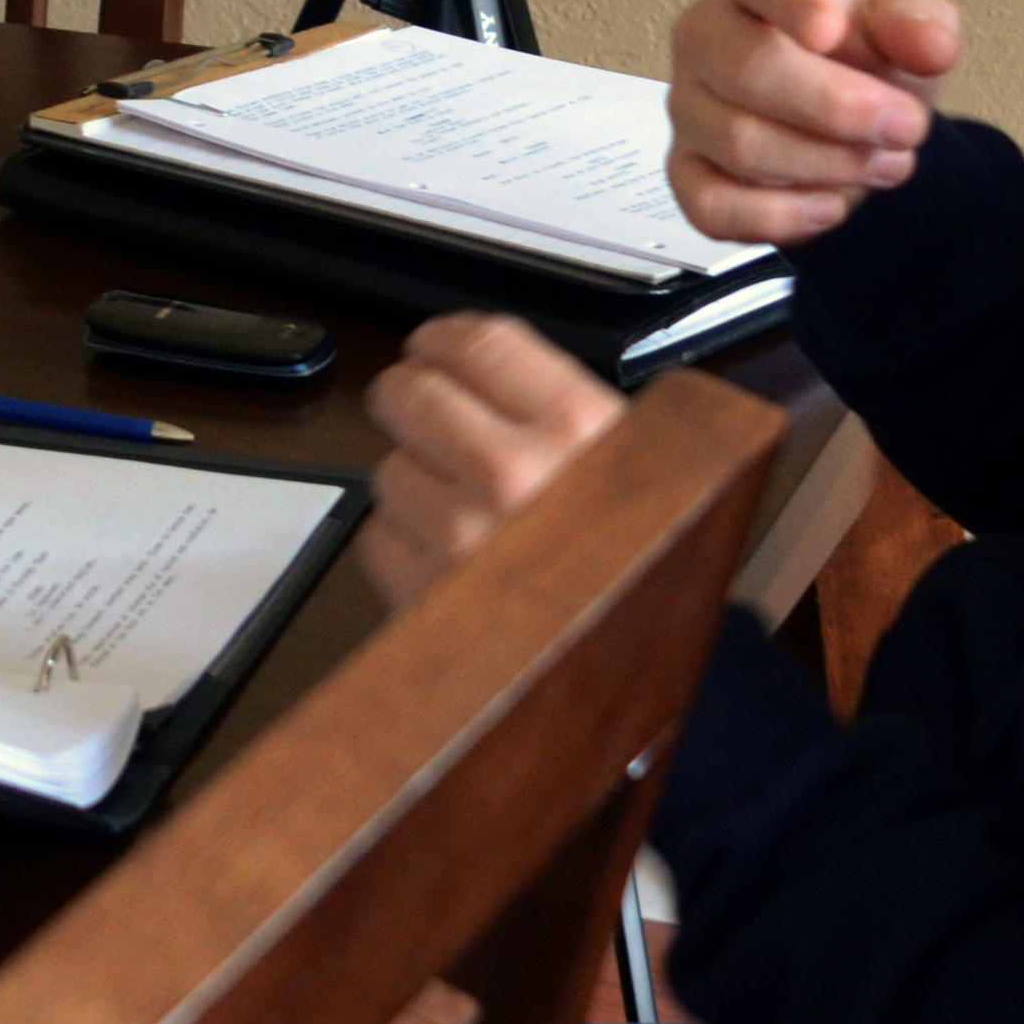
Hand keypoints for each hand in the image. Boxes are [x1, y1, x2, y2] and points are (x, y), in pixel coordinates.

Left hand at [357, 313, 628, 609]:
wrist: (637, 683)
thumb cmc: (644, 577)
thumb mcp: (636, 470)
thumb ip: (563, 410)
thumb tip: (476, 361)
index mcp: (582, 429)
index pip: (481, 343)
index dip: (445, 340)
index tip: (432, 346)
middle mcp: (518, 475)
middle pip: (411, 395)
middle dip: (407, 399)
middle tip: (414, 409)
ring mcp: (465, 537)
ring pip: (387, 469)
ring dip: (410, 481)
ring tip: (456, 509)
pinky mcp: (424, 595)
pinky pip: (379, 539)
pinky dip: (401, 546)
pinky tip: (446, 561)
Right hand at [664, 0, 965, 247]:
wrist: (853, 120)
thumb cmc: (867, 56)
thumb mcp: (914, 28)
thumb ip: (922, 24)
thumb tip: (929, 45)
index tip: (830, 31)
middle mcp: (704, 31)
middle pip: (748, 70)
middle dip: (839, 109)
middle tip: (907, 128)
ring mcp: (686, 104)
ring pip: (739, 144)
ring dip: (828, 164)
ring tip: (887, 163)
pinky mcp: (683, 170)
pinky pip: (712, 205)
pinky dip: (782, 216)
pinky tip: (830, 205)